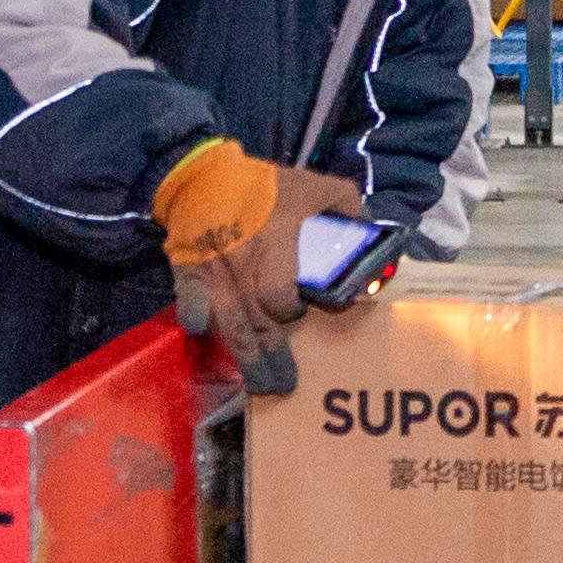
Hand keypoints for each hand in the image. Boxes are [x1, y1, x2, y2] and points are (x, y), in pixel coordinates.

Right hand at [153, 142, 365, 395]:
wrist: (205, 175)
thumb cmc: (268, 186)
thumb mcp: (318, 187)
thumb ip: (349, 209)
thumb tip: (373, 236)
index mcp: (276, 244)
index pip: (280, 294)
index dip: (294, 310)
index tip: (308, 313)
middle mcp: (244, 264)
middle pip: (256, 322)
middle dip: (270, 356)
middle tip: (285, 384)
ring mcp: (213, 271)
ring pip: (229, 324)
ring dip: (244, 357)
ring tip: (260, 387)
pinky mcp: (188, 272)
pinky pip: (190, 301)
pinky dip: (195, 317)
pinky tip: (202, 335)